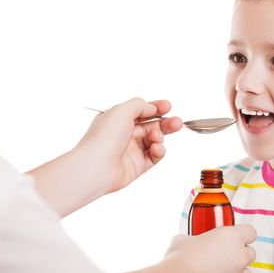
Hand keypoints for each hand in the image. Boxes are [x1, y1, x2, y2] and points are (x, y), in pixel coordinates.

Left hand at [27, 98, 182, 216]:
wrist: (96, 167)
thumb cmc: (104, 138)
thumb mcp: (122, 111)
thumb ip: (140, 105)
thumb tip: (151, 107)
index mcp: (118, 119)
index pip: (141, 111)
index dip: (156, 108)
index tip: (168, 107)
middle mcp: (124, 134)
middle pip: (151, 125)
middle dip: (165, 123)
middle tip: (177, 122)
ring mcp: (131, 150)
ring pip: (154, 140)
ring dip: (161, 136)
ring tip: (158, 137)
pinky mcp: (138, 165)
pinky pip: (155, 156)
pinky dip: (159, 151)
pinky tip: (156, 148)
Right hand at [159, 225, 256, 272]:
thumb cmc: (181, 257)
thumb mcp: (185, 239)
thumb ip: (194, 238)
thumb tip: (189, 242)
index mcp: (232, 236)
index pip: (250, 232)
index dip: (242, 234)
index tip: (234, 236)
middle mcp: (239, 255)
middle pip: (251, 253)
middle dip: (240, 253)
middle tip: (225, 253)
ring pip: (246, 270)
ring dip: (237, 268)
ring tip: (221, 268)